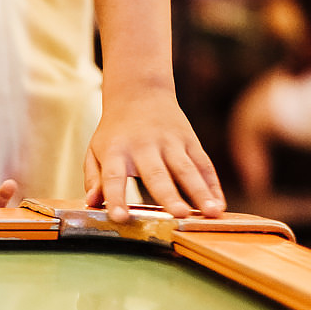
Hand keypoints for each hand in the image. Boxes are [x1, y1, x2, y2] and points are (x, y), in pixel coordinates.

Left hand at [84, 89, 223, 222]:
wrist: (140, 92)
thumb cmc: (115, 131)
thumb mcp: (96, 150)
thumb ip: (94, 178)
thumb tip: (91, 204)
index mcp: (116, 151)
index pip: (113, 177)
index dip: (115, 197)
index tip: (120, 217)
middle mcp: (144, 146)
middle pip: (157, 174)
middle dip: (169, 196)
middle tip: (180, 215)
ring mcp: (170, 142)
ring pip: (187, 169)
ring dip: (200, 191)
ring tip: (211, 213)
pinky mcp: (190, 140)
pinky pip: (203, 165)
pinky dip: (213, 185)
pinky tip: (220, 204)